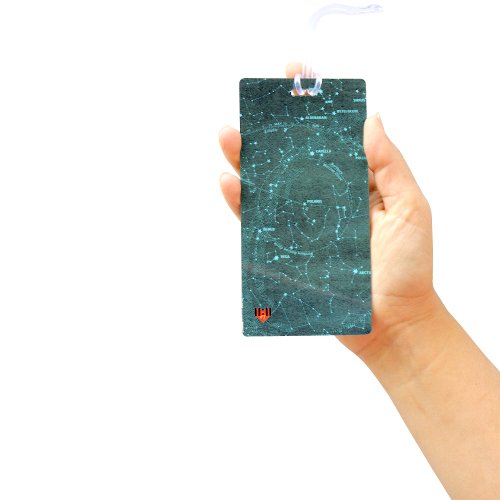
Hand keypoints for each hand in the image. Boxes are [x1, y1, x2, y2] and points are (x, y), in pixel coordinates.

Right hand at [219, 62, 443, 360]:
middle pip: (292, 158)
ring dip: (247, 161)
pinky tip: (230, 183)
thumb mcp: (411, 210)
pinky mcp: (286, 251)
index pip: (331, 138)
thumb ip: (390, 167)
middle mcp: (324, 200)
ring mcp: (302, 225)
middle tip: (255, 103)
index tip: (299, 77)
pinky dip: (242, 203)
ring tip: (229, 136)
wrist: (391, 322)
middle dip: (272, 129)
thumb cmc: (408, 268)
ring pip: (269, 187)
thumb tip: (371, 120)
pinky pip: (259, 224)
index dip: (315, 107)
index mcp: (355, 184)